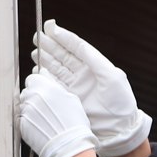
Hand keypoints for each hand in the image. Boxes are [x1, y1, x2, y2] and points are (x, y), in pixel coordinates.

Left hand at [19, 72, 96, 156]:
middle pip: (27, 91)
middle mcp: (33, 98)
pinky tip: (42, 127)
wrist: (68, 146)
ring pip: (25, 105)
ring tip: (46, 119)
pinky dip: (31, 121)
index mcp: (46, 88)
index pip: (33, 78)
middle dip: (35, 97)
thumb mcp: (72, 99)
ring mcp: (26, 111)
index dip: (39, 84)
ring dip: (33, 109)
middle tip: (48, 107)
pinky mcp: (22, 124)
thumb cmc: (74, 124)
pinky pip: (23, 118)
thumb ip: (55, 85)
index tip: (44, 90)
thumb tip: (45, 75)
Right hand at [33, 19, 151, 156]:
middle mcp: (85, 74)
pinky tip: (38, 70)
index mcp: (96, 66)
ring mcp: (76, 86)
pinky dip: (45, 77)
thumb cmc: (121, 102)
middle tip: (38, 37)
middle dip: (50, 46)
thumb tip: (78, 44)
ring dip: (46, 59)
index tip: (50, 28)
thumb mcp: (112, 76)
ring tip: (35, 51)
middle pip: (63, 56)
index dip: (63, 37)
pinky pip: (54, 84)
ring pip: (57, 68)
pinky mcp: (69, 98)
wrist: (119, 129)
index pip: (77, 47)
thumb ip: (94, 59)